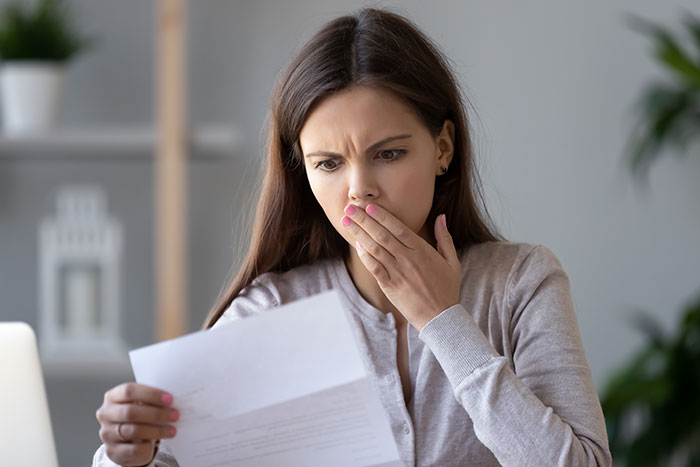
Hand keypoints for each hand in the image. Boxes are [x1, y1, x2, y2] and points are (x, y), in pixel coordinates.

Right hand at [95, 382, 177, 465]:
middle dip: (156, 413)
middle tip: (175, 415)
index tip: (170, 399)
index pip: (129, 391)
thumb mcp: (140, 404)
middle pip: (130, 412)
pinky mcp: (113, 451)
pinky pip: (134, 450)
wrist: (126, 441)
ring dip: (157, 430)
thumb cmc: (137, 416)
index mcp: (112, 397)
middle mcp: (106, 414)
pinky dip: (148, 447)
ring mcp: (107, 434)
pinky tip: (156, 444)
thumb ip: (150, 400)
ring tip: (172, 430)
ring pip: (133, 431)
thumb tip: (172, 401)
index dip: (151, 394)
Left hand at [341, 203, 460, 329]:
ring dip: (359, 233)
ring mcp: (397, 273)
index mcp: (422, 251)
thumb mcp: (452, 261)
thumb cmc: (447, 289)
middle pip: (381, 235)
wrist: (440, 318)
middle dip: (364, 220)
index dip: (382, 216)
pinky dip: (364, 255)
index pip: (398, 228)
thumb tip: (441, 217)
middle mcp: (407, 259)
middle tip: (350, 208)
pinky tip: (356, 244)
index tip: (369, 206)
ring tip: (346, 222)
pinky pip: (373, 267)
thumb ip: (444, 238)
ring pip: (374, 248)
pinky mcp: (389, 286)